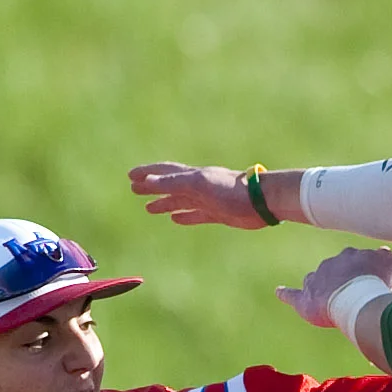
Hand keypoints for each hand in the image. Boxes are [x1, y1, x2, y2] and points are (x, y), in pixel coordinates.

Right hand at [128, 162, 267, 227]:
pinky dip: (185, 217)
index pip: (164, 172)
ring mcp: (208, 200)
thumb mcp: (198, 184)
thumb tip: (148, 180)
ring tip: (149, 209)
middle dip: (152, 187)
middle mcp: (199, 186)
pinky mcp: (218, 214)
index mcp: (193, 176)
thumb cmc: (231, 191)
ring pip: (181, 201)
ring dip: (164, 203)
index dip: (147, 173)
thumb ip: (174, 182)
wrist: (261, 202)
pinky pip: (196, 215)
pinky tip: (175, 220)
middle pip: (170, 185)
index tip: (130, 176)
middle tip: (134, 190)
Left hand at [275, 246, 391, 326]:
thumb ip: (385, 257)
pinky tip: (279, 292)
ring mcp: (315, 281)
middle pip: (334, 270)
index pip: (354, 260)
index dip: (362, 273)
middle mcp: (330, 264)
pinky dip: (285, 294)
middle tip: (353, 295)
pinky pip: (292, 295)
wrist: (357, 297)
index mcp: (349, 255)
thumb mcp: (389, 265)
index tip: (369, 283)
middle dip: (341, 281)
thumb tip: (384, 252)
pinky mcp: (305, 300)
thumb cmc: (376, 282)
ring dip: (321, 288)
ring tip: (329, 300)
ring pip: (315, 281)